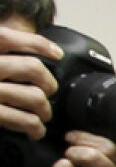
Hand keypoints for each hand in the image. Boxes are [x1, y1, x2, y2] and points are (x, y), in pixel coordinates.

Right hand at [0, 23, 58, 139]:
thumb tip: (27, 52)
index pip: (8, 37)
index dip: (38, 43)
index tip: (56, 53)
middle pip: (31, 68)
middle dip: (48, 82)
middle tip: (49, 90)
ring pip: (33, 96)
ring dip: (45, 109)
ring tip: (43, 113)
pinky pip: (23, 120)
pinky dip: (35, 127)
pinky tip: (34, 129)